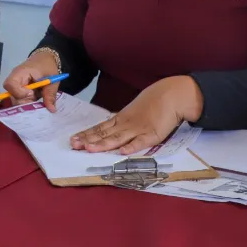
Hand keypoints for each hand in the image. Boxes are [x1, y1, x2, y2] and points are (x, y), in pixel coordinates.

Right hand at [2, 52, 60, 110]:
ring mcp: (15, 83)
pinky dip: (26, 100)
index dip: (19, 93)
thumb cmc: (48, 66)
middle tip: (36, 97)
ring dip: (26, 101)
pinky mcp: (17, 88)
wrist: (45, 58)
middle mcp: (14, 78)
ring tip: (36, 96)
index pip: (10, 84)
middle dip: (24, 100)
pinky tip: (34, 97)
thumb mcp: (52, 80)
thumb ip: (50, 94)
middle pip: (11, 95)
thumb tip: (51, 110)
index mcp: (21, 72)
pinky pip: (18, 97)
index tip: (32, 94)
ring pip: (15, 98)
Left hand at [71, 76, 202, 154]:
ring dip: (103, 144)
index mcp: (122, 118)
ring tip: (89, 149)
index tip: (73, 139)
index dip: (87, 134)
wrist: (173, 94)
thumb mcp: (134, 110)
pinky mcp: (153, 134)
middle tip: (73, 145)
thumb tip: (109, 128)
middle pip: (105, 133)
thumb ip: (123, 121)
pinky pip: (141, 142)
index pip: (101, 127)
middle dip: (89, 140)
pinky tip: (121, 152)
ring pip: (118, 138)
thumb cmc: (154, 101)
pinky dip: (131, 147)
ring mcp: (139, 129)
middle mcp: (126, 124)